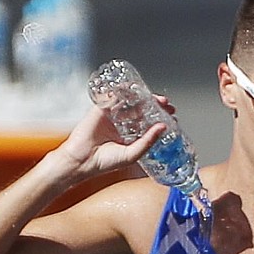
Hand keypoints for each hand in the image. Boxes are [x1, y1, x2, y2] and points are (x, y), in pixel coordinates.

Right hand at [56, 95, 174, 180]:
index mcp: (129, 136)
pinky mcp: (101, 109)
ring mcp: (111, 115)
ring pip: (130, 102)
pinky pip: (114, 96)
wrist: (82, 161)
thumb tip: (163, 127)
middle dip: (155, 106)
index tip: (172, 116)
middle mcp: (121, 124)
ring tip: (157, 99)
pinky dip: (124, 91)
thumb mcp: (132, 154)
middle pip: (141, 110)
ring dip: (144, 98)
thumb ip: (148, 141)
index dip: (159, 118)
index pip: (147, 123)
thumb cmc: (104, 162)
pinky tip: (136, 90)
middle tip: (167, 105)